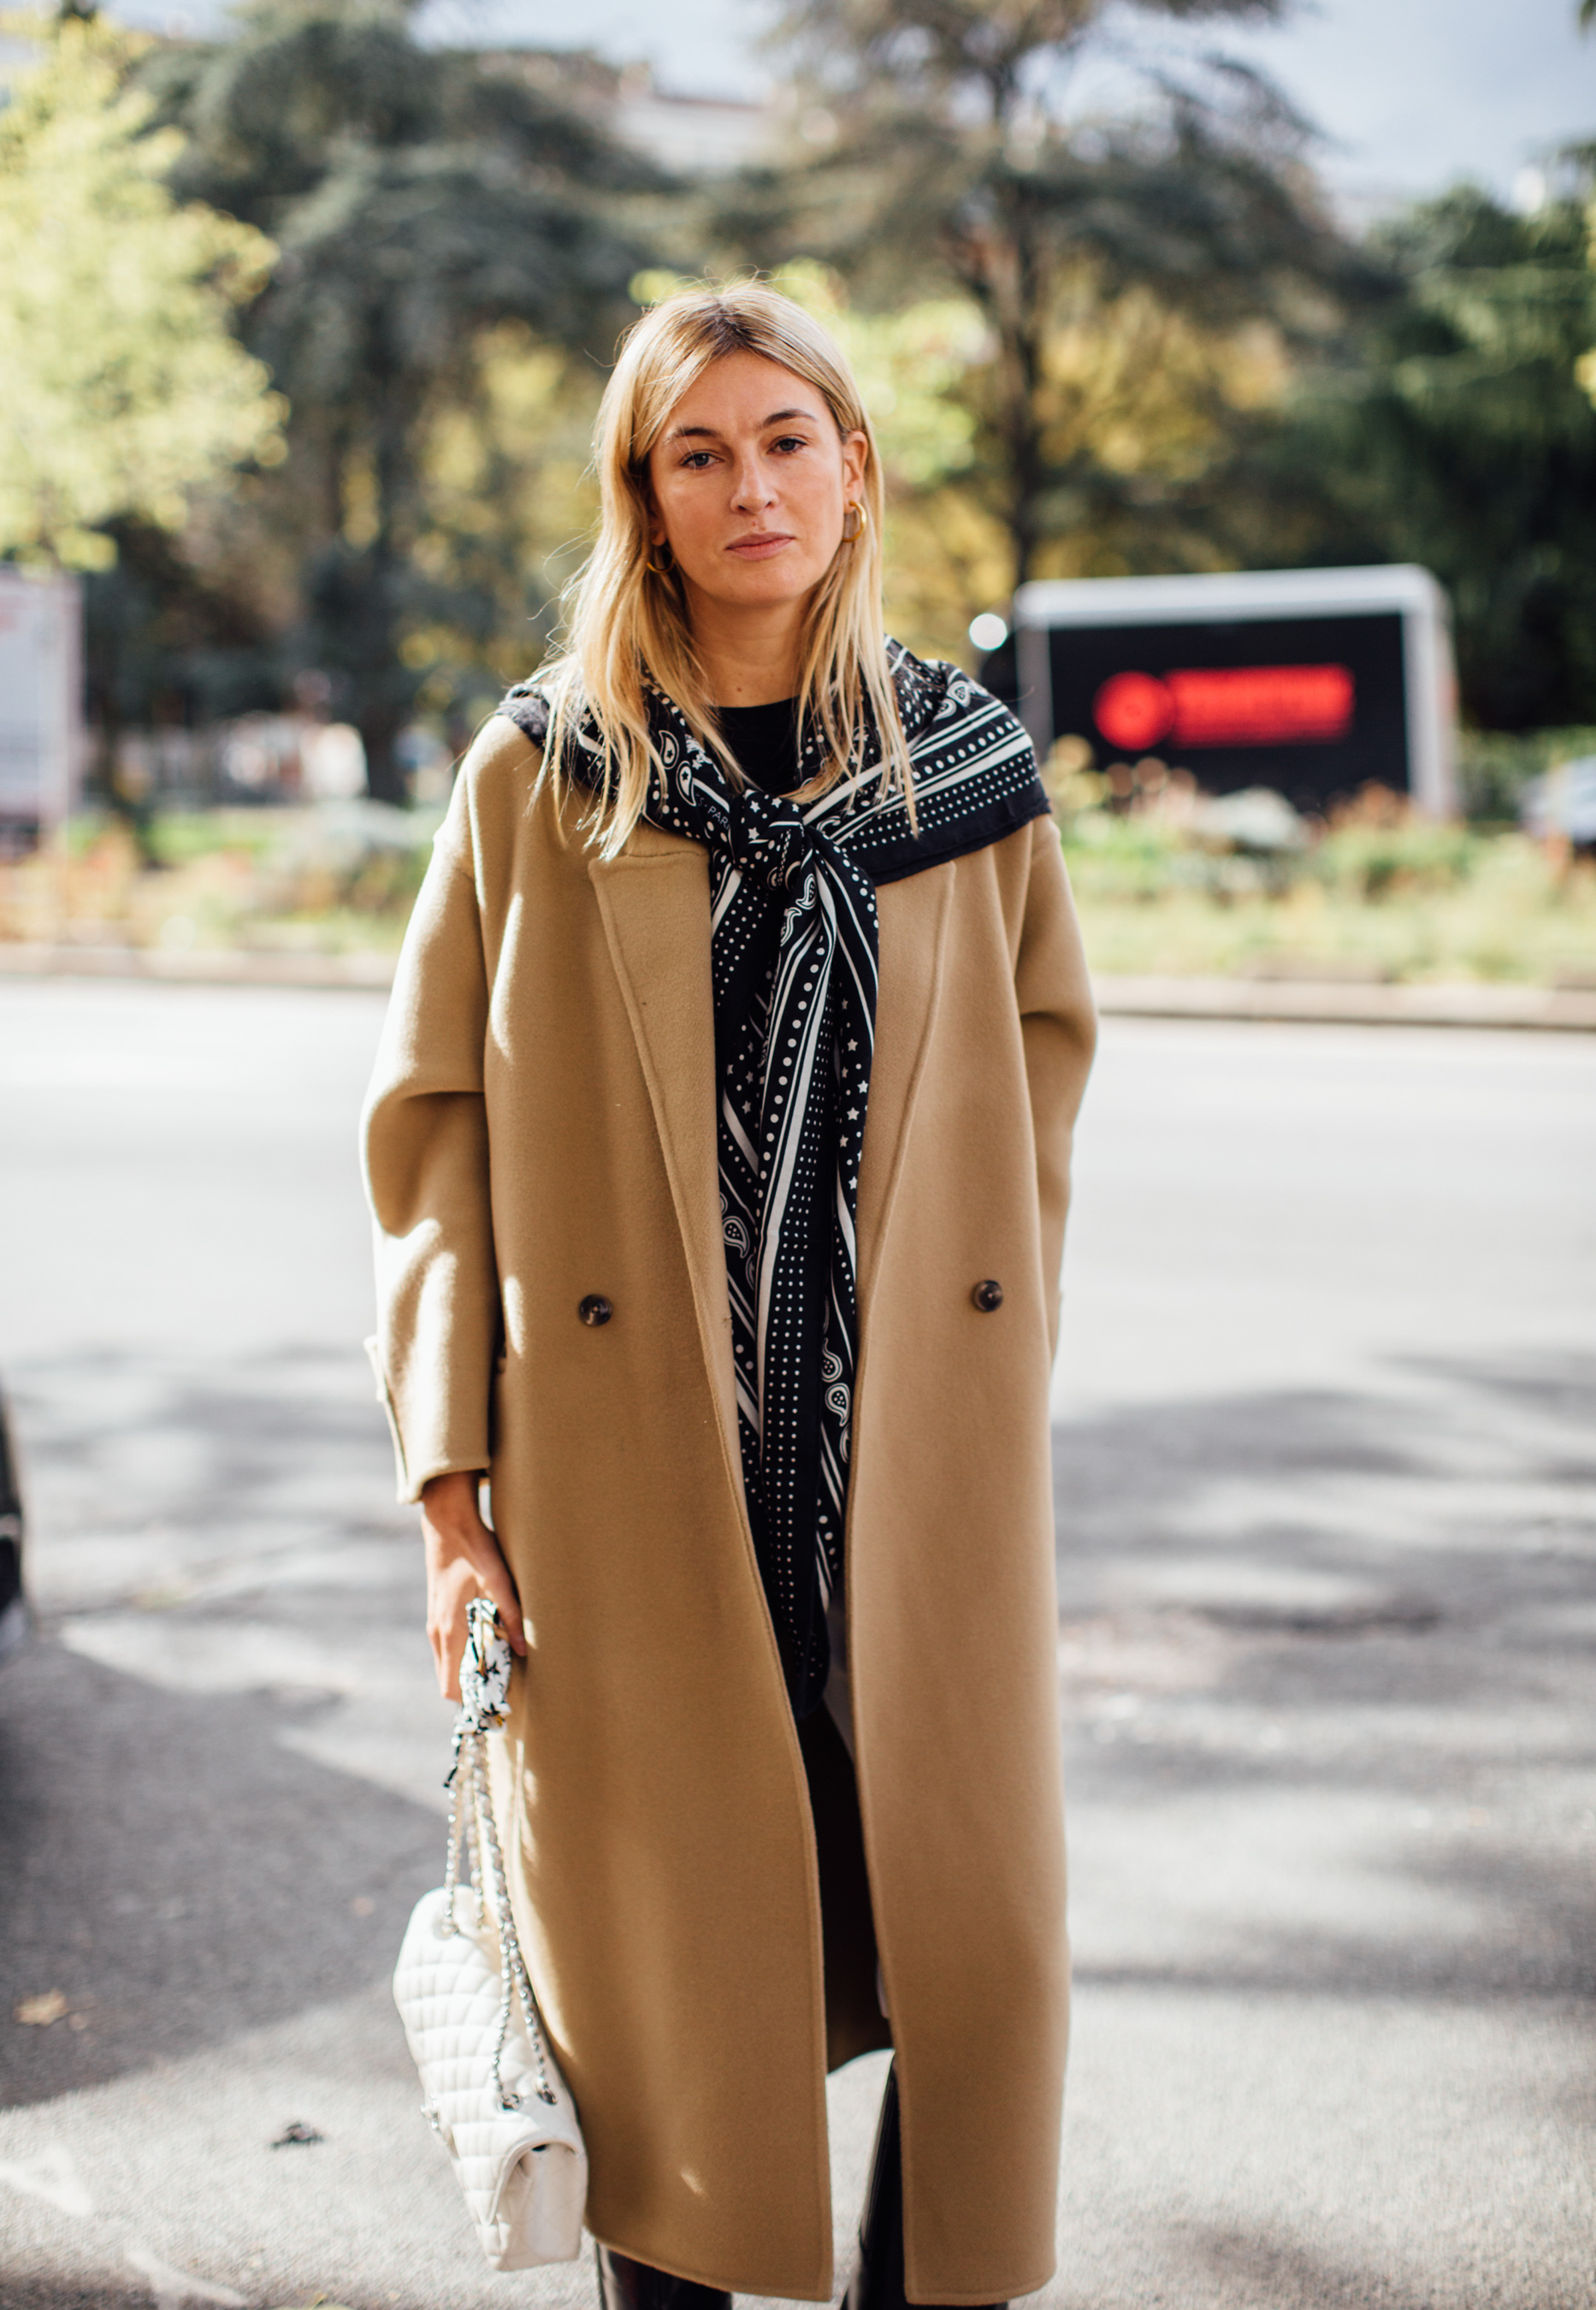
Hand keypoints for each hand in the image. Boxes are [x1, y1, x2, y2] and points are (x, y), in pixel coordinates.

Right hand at [420, 1470, 525, 1701]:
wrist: (448, 1524)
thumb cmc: (474, 1551)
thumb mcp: (498, 1581)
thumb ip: (510, 1615)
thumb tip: (525, 1649)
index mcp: (450, 1630)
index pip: (450, 1687)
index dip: (471, 1700)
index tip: (495, 1700)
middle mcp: (438, 1633)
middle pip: (448, 1681)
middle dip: (473, 1689)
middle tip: (503, 1687)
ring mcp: (435, 1624)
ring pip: (448, 1665)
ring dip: (470, 1671)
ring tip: (500, 1666)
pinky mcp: (438, 1615)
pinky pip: (449, 1649)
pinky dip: (465, 1655)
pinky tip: (489, 1643)